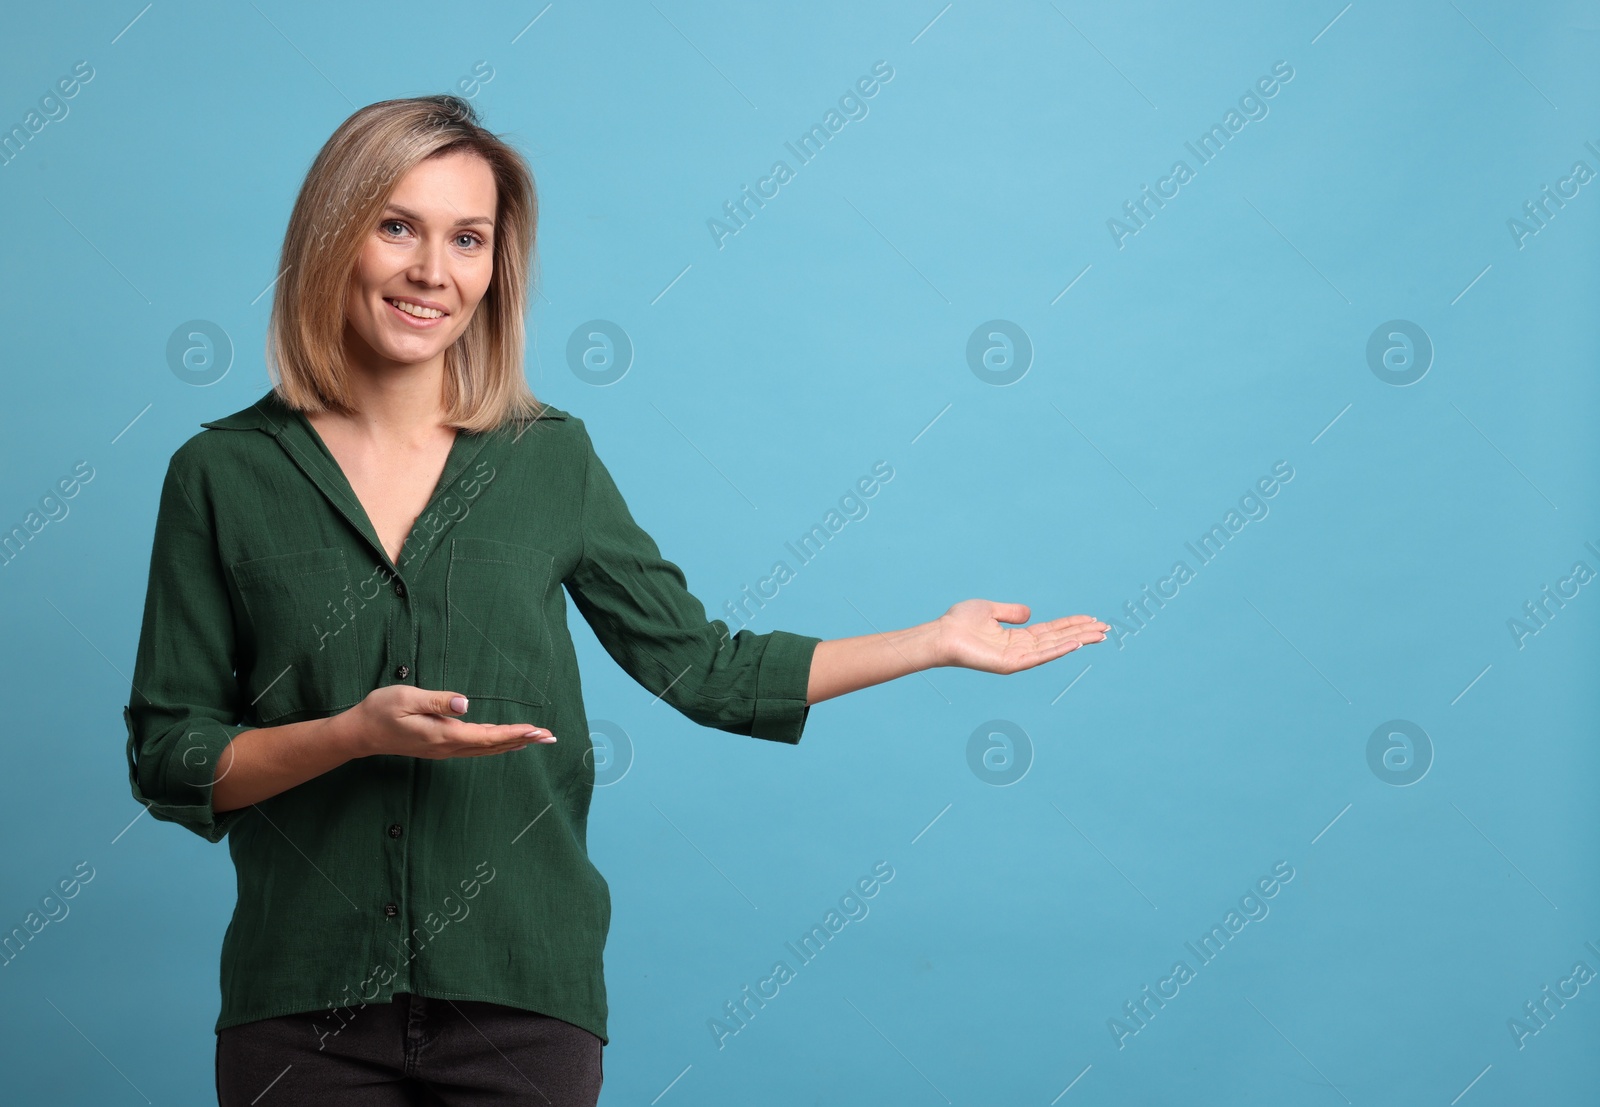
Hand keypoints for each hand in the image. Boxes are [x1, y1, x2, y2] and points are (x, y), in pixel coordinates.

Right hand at [335, 685, 556, 759]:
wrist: (360, 732)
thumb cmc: (381, 711)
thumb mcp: (406, 698)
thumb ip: (437, 700)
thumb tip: (465, 703)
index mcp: (443, 735)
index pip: (487, 736)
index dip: (513, 734)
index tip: (536, 731)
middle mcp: (448, 746)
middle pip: (492, 746)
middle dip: (522, 740)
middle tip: (550, 737)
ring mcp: (444, 749)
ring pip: (486, 749)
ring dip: (512, 744)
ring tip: (536, 739)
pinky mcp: (440, 746)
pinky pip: (476, 748)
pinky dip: (496, 744)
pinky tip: (506, 742)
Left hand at [933, 600, 1107, 673]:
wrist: (941, 634)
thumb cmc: (960, 622)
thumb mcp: (990, 609)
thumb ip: (1011, 611)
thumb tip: (1029, 613)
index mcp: (1017, 637)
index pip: (1051, 630)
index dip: (1071, 625)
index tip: (1091, 618)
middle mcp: (1021, 649)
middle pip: (1058, 639)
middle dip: (1082, 633)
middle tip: (1106, 628)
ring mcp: (1018, 658)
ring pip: (1054, 648)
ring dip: (1078, 640)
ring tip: (1099, 634)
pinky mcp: (1012, 664)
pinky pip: (1040, 656)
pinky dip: (1059, 650)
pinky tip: (1076, 644)